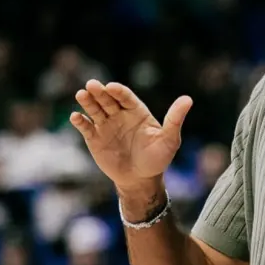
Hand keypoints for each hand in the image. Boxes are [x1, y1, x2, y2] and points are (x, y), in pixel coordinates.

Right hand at [69, 80, 192, 188]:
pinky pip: (86, 127)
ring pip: (94, 110)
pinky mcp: (95, 138)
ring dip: (87, 102)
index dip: (118, 91)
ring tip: (81, 95)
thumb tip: (188, 99)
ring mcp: (106, 125)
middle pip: (107, 100)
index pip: (125, 97)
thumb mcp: (169, 140)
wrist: (140, 180)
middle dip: (99, 92)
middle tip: (91, 85)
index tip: (111, 87)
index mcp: (136, 111)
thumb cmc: (157, 159)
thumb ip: (175, 119)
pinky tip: (75, 117)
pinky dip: (80, 122)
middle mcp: (119, 115)